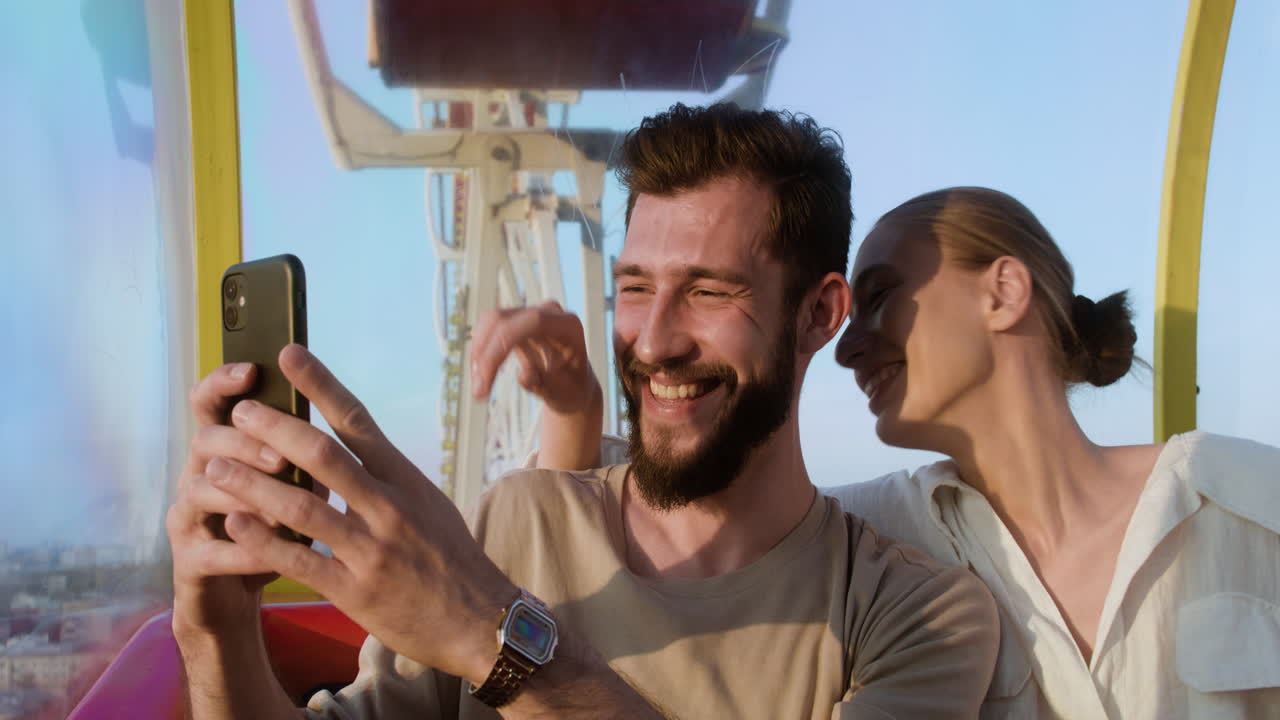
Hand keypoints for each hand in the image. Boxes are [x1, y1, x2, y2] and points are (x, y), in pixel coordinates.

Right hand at [166, 363, 295, 636]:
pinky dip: (246, 552)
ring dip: (243, 496)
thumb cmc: (274, 530)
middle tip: (281, 457)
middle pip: (205, 441)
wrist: (235, 597)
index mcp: (225, 449)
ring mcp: (187, 519)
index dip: (224, 383)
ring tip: (280, 506)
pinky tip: (274, 555)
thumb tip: (338, 419)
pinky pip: (212, 553)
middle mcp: (197, 475)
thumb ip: (304, 455)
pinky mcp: (190, 563)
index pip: (211, 402)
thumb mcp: (292, 486)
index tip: (252, 369)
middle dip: (244, 444)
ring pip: (199, 492)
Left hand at [205, 345, 516, 684]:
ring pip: (301, 507)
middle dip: (274, 428)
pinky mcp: (355, 591)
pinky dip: (262, 539)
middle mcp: (388, 508)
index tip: (289, 355)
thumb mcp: (429, 504)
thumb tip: (354, 440)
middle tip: (239, 412)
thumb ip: (389, 476)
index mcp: (406, 480)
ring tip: (214, 466)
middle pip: (323, 455)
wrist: (479, 621)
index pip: (357, 420)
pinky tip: (233, 522)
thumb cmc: (452, 559)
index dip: (320, 385)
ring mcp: (370, 550)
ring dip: (251, 483)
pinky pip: (299, 560)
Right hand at [469, 300, 597, 414]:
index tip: (487, 376)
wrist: (570, 385)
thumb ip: (547, 385)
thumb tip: (524, 376)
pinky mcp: (514, 321)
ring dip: (478, 354)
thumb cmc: (571, 389)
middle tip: (479, 390)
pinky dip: (479, 352)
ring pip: (490, 322)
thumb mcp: (565, 394)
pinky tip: (480, 375)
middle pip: (504, 319)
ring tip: (479, 387)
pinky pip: (488, 329)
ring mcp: (530, 314)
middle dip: (486, 354)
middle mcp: (548, 313)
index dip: (504, 343)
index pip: (533, 321)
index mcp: (568, 326)